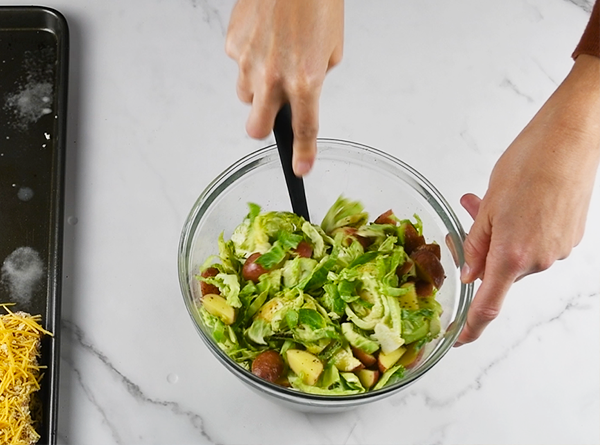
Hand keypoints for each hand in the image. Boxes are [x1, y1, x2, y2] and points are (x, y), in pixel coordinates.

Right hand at [225, 0, 343, 176]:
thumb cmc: (317, 2)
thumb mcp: (332, 48)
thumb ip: (317, 78)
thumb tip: (303, 89)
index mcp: (305, 81)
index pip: (304, 130)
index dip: (302, 155)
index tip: (301, 170)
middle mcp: (273, 77)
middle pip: (256, 128)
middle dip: (263, 128)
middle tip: (272, 114)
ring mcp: (248, 62)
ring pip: (244, 96)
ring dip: (256, 90)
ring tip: (271, 62)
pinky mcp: (233, 44)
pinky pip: (238, 64)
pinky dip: (249, 59)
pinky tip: (263, 40)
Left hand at [456, 54, 599, 345]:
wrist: (570, 141)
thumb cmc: (527, 166)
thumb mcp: (488, 207)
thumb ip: (475, 246)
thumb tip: (469, 276)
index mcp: (512, 255)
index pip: (488, 304)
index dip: (472, 326)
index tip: (460, 339)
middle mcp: (539, 260)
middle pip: (500, 272)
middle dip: (482, 251)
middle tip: (469, 219)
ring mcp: (558, 250)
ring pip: (517, 256)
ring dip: (501, 236)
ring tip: (492, 202)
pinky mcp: (570, 238)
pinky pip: (536, 244)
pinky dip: (521, 230)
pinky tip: (519, 204)